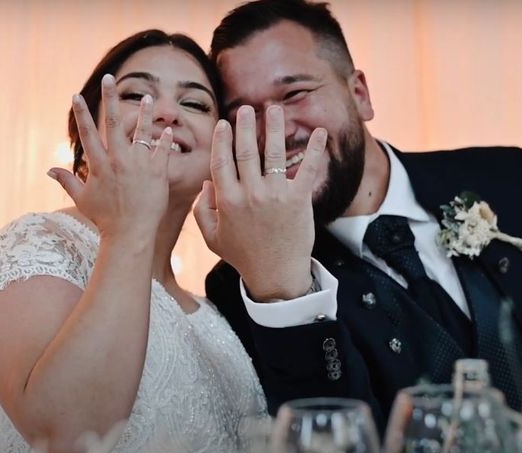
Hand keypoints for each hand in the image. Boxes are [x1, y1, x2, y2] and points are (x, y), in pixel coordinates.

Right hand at [48, 74, 173, 238]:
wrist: (130, 234)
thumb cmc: (105, 219)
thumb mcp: (83, 199)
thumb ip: (67, 181)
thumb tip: (49, 170)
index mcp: (99, 165)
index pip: (88, 133)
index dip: (82, 113)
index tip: (76, 95)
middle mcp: (118, 160)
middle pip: (114, 122)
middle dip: (111, 98)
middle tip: (110, 78)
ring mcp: (139, 165)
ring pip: (143, 132)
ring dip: (144, 113)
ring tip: (147, 97)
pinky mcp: (157, 172)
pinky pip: (162, 151)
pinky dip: (165, 140)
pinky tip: (168, 130)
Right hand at [194, 104, 326, 300]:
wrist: (275, 275)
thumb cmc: (243, 255)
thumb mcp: (212, 236)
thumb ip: (202, 209)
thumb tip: (207, 183)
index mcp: (227, 200)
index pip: (221, 161)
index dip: (222, 139)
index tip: (224, 123)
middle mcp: (249, 193)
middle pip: (245, 151)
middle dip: (244, 125)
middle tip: (246, 108)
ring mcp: (274, 195)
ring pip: (272, 152)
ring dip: (273, 127)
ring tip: (273, 109)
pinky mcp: (298, 199)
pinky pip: (306, 168)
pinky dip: (314, 149)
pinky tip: (320, 132)